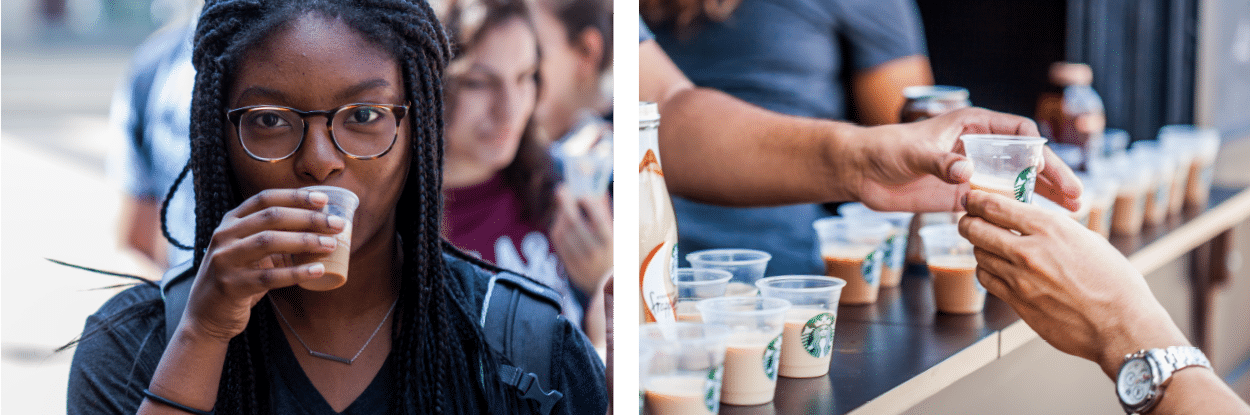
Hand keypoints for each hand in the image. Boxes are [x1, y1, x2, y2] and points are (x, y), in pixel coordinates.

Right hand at [181, 189, 345, 342]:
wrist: (205, 315)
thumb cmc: (239, 278)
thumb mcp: (250, 251)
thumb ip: (276, 237)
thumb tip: (321, 226)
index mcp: (231, 222)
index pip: (265, 199)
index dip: (296, 197)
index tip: (324, 200)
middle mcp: (224, 236)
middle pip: (272, 217)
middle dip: (309, 218)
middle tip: (338, 225)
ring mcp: (225, 260)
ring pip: (269, 242)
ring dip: (305, 241)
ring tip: (332, 245)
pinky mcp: (231, 286)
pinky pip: (269, 277)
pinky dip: (296, 273)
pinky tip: (318, 271)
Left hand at [550, 186, 613, 295]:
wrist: (611, 287)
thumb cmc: (616, 255)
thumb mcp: (618, 236)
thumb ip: (606, 214)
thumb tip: (597, 192)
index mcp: (611, 243)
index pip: (599, 220)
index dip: (589, 204)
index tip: (582, 193)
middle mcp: (596, 252)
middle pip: (574, 223)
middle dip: (566, 203)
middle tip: (562, 189)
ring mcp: (581, 261)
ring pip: (563, 231)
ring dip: (560, 215)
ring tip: (563, 207)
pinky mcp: (571, 267)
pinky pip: (558, 243)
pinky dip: (557, 228)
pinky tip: (560, 222)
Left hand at [845, 107, 1081, 212]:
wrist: (862, 171)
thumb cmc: (886, 149)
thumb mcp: (915, 152)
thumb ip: (940, 162)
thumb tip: (965, 173)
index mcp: (974, 125)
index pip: (1019, 131)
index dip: (1036, 149)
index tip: (1045, 170)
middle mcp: (979, 148)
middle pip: (1026, 160)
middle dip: (1053, 177)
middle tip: (1077, 197)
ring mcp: (973, 172)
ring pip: (1017, 184)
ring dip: (1043, 198)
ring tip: (1071, 214)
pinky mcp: (963, 196)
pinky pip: (997, 204)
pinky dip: (1016, 213)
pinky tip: (1036, 228)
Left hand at [958, 189, 1187, 376]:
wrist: (1122, 326)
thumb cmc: (1115, 282)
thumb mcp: (1088, 241)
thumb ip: (1055, 230)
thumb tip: (1033, 223)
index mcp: (1050, 228)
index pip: (995, 206)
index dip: (977, 199)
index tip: (972, 197)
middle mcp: (1029, 251)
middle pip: (975, 229)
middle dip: (968, 221)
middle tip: (969, 220)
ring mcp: (1019, 279)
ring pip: (979, 255)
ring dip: (980, 247)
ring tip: (988, 245)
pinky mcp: (1017, 303)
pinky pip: (987, 280)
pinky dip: (987, 271)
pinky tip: (996, 269)